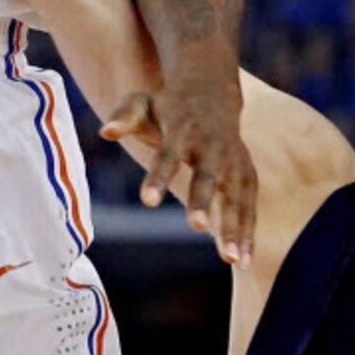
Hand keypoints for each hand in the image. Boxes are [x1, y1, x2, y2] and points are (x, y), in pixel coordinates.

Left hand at [100, 81, 256, 266]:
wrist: (211, 93)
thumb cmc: (168, 107)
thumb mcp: (142, 103)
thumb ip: (124, 116)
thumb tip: (105, 132)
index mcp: (182, 128)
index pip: (168, 154)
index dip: (158, 176)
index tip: (148, 201)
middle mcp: (211, 145)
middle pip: (207, 176)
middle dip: (202, 200)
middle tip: (196, 227)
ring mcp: (233, 159)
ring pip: (234, 195)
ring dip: (233, 226)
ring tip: (229, 259)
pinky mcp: (247, 173)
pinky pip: (249, 205)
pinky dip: (248, 231)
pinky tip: (243, 261)